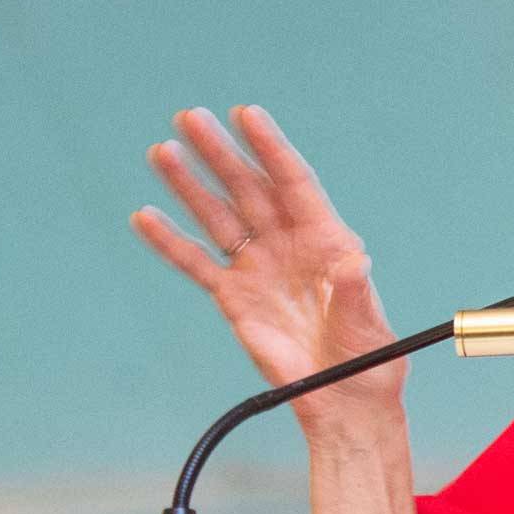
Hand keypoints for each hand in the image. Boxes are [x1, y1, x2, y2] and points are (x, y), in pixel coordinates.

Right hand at [131, 106, 404, 431]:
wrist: (343, 400)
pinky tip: (145, 217)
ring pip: (219, 216)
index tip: (247, 114)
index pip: (293, 181)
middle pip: (249, 188)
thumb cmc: (368, 358)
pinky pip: (196, 263)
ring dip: (190, 184)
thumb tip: (355, 263)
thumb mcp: (366, 324)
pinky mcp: (233, 296)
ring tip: (163, 152)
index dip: (271, 147)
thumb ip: (353, 292)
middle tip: (191, 118)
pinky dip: (170, 241)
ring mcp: (258, 267)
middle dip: (220, 153)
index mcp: (326, 239)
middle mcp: (288, 243)